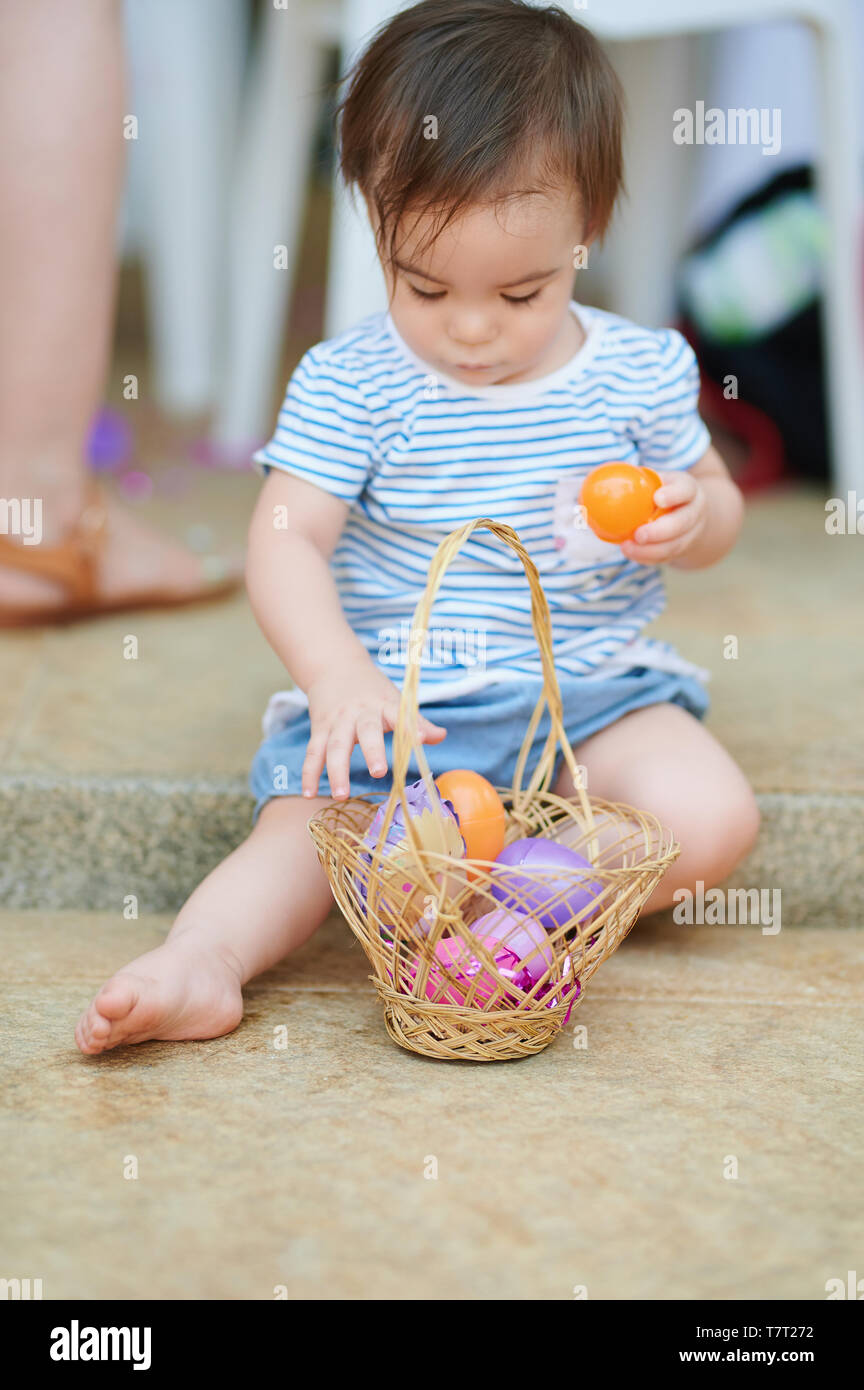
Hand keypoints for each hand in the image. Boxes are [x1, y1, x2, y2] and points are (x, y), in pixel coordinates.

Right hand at [303, 658, 446, 800]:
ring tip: (340, 796)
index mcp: (384, 704)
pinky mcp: (319, 728)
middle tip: (378, 772)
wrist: (334, 665)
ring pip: (335, 745)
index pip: (400, 713)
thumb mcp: (395, 699)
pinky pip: (313, 752)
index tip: (421, 739)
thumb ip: (415, 721)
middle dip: (372, 751)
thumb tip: (441, 736)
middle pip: (366, 731)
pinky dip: (309, 772)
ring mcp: (337, 721)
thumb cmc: (372, 690)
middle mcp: (360, 712)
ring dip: (336, 771)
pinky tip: (309, 793)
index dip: (411, 725)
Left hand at [618, 469, 707, 564]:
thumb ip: (633, 481)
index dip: (673, 495)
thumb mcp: (655, 480)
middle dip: (660, 531)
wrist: (689, 511)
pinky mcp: (683, 549)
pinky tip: (632, 553)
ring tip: (627, 548)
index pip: (685, 489)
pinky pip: (667, 557)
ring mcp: (692, 533)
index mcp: (688, 489)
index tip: (657, 499)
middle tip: (638, 534)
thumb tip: (589, 485)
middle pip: (682, 523)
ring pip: (675, 545)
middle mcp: (694, 511)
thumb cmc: (662, 491)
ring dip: (651, 550)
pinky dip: (648, 558)